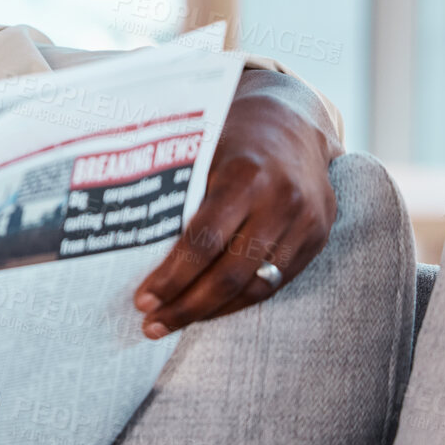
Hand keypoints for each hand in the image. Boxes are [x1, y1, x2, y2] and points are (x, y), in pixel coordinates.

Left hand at [133, 90, 336, 338]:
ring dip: (213, 311)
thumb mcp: (201, 150)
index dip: (171, 277)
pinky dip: (241, 301)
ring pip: (256, 286)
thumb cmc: (230, 135)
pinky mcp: (319, 237)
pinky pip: (278, 282)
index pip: (203, 242)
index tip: (143, 300)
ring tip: (175, 323)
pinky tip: (211, 309)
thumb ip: (177, 193)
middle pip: (229, 272)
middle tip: (152, 324)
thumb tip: (126, 242)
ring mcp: (306, 222)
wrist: (294, 120)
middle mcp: (281, 201)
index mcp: (245, 175)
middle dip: (187, 305)